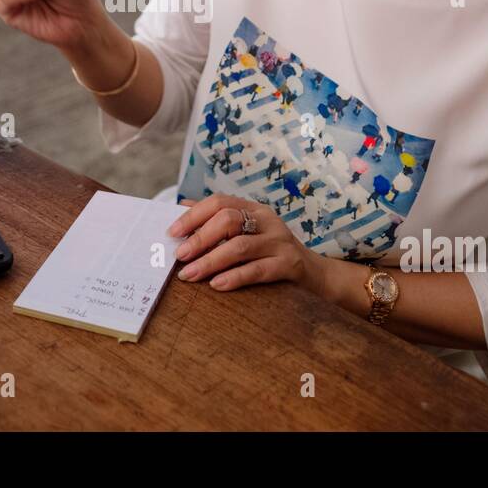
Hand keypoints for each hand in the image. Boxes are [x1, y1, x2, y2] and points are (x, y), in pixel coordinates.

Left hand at [168, 194, 318, 291]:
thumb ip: (218, 219)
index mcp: (254, 209)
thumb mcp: (248, 231)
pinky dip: (235, 277)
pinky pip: (258, 270)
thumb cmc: (271, 252)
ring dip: (210, 261)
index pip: (220, 202)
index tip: (172, 232)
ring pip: (240, 247)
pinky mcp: (289, 264)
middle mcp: (267, 220)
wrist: (314, 273)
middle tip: (179, 255)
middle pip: (229, 220)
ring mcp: (280, 241)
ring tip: (189, 274)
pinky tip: (216, 285)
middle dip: (200, 238)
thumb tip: (182, 206)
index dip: (194, 215)